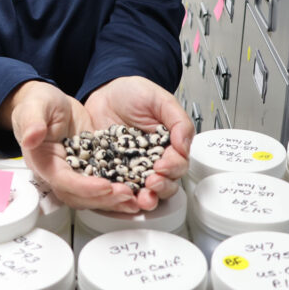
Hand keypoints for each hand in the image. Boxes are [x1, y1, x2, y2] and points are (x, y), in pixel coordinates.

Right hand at [0, 81, 140, 211]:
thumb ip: (32, 122)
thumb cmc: (39, 103)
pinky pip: (104, 184)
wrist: (49, 102)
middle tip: (127, 194)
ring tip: (136, 199)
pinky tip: (137, 191)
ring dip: (114, 201)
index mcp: (43, 161)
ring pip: (93, 196)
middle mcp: (59, 172)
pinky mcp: (90, 167)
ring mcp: (75, 172)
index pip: (64, 181)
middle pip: (80, 196)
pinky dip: (119, 191)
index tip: (105, 185)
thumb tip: (31, 137)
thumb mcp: (35, 107)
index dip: (85, 187)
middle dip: (104, 198)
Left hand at [84, 76, 194, 209]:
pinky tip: (121, 195)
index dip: (172, 168)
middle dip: (161, 186)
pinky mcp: (113, 171)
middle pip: (165, 183)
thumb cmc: (132, 93)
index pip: (178, 164)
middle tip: (152, 182)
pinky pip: (119, 187)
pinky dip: (122, 194)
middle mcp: (152, 160)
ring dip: (146, 197)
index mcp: (168, 145)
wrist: (103, 92)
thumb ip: (177, 120)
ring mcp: (133, 168)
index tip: (163, 166)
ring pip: (145, 191)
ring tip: (142, 197)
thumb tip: (185, 145)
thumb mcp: (159, 99)